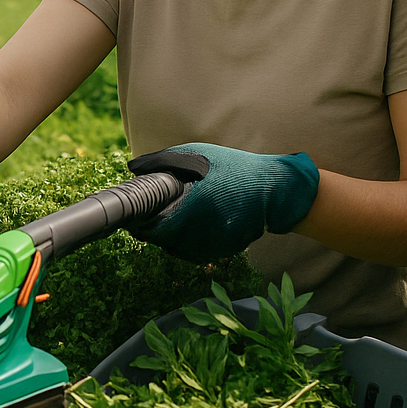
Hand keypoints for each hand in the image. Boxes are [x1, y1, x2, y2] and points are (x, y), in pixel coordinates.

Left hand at [127, 143, 318, 263]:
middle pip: (165, 242)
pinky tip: (191, 227)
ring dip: (170, 239)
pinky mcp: (224, 250)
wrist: (273, 188)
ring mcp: (214, 243)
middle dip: (155, 231)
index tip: (135, 217)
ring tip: (171, 220)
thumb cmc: (231, 167)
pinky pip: (197, 252)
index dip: (141, 225)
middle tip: (150, 217)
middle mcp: (203, 230)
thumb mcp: (196, 155)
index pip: (155, 229)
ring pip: (179, 250)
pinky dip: (188, 244)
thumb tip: (133, 167)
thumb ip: (163, 161)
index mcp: (192, 206)